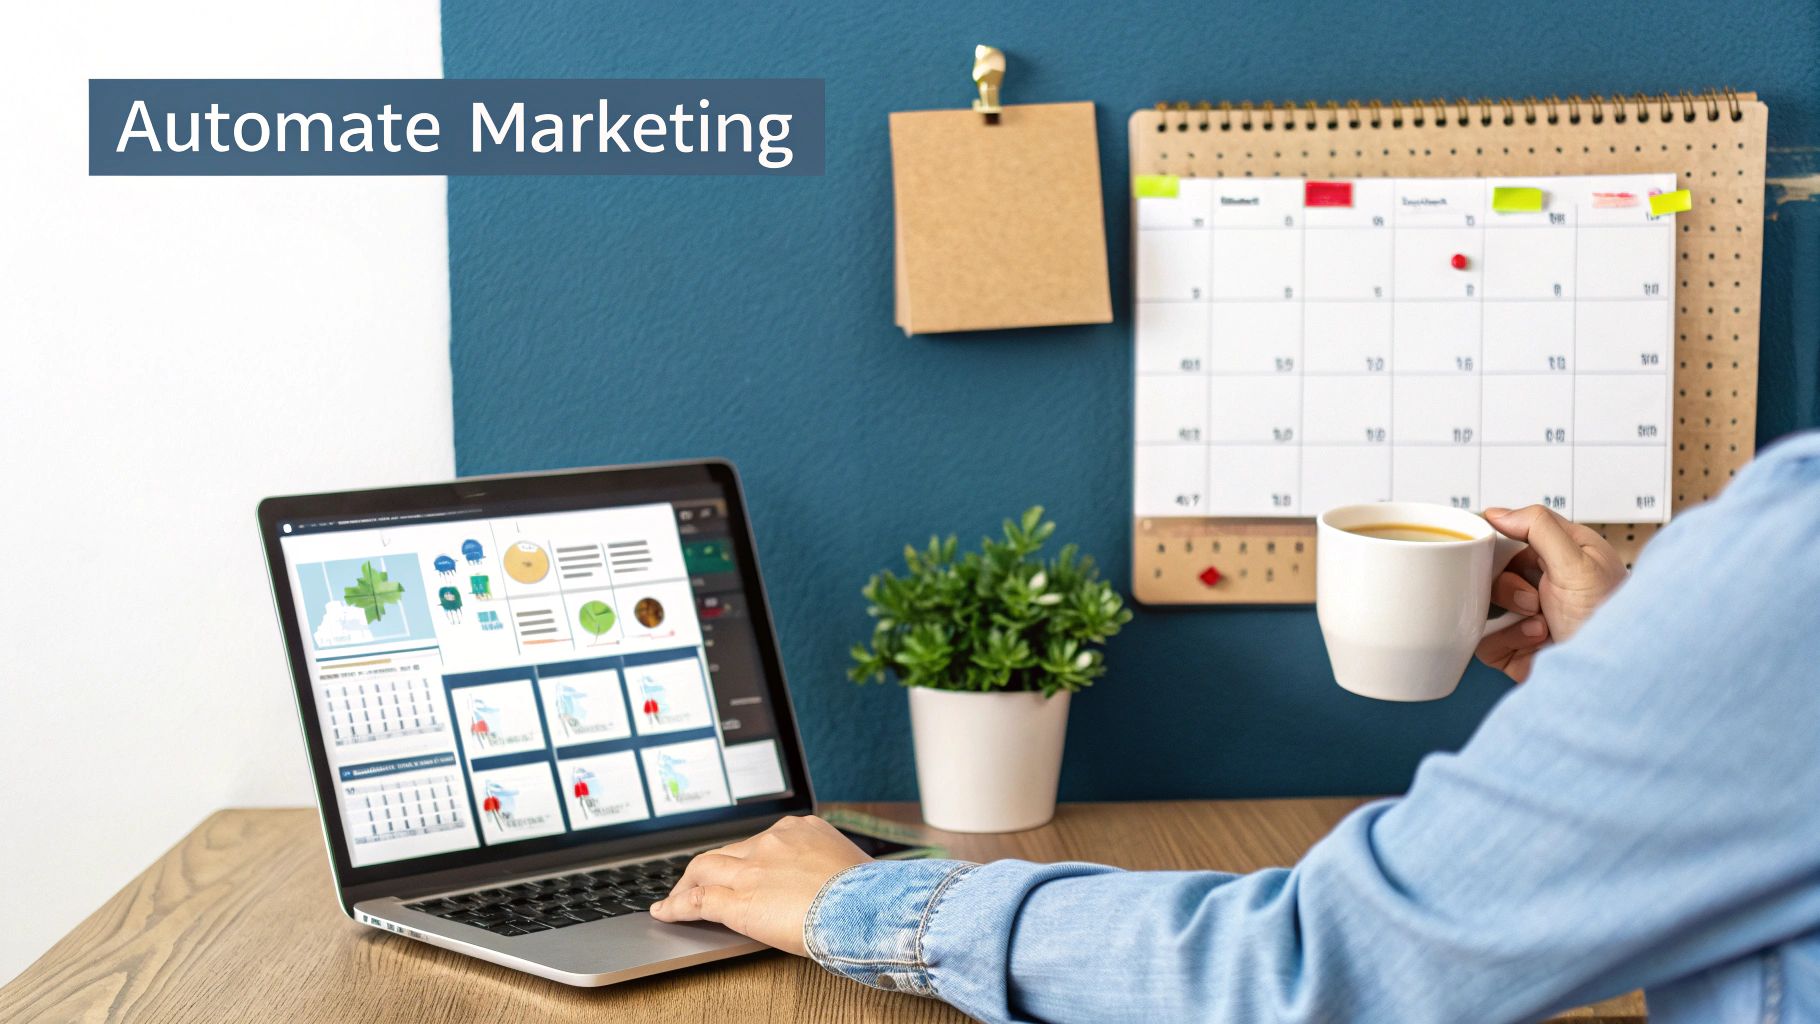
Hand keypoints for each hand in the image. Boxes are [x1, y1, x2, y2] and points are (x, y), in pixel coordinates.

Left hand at [649, 814, 870, 955]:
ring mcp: (752, 869)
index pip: (760, 842)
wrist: (866, 908)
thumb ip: (827, 868)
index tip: (742, 868)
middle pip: (727, 851)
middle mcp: (772, 841)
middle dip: (710, 868)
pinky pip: (698, 901)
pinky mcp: (738, 899)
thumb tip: (828, 884)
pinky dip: (677, 906)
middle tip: (698, 883)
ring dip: (686, 884)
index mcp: (802, 830)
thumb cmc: (869, 895)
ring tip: (675, 898)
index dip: (744, 858)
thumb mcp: (849, 867)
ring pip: (704, 869)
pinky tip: (665, 912)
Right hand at [1476, 505, 1629, 681]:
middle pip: (1495, 570)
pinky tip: (1537, 641)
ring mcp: (1529, 618)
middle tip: (1532, 598)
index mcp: (1565, 555)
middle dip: (1510, 586)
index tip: (1489, 547)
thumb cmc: (1612, 622)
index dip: (1500, 540)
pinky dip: (1507, 640)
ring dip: (1512, 614)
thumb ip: (1539, 527)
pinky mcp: (1515, 648)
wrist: (1614, 675)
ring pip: (1486, 605)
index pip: (1517, 532)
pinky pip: (1485, 639)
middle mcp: (1546, 584)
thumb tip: (1498, 512)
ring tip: (1541, 624)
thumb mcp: (1580, 562)